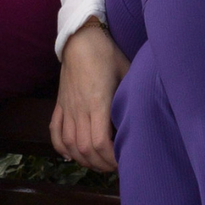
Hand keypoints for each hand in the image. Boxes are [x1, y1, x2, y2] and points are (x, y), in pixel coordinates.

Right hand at [50, 21, 129, 171]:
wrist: (81, 38)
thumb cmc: (107, 54)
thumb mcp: (127, 72)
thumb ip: (133, 95)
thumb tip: (149, 112)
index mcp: (98, 103)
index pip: (100, 142)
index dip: (111, 158)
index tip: (124, 161)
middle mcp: (80, 109)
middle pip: (85, 149)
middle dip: (101, 164)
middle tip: (115, 166)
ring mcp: (67, 107)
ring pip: (69, 144)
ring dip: (83, 159)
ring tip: (98, 163)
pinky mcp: (60, 104)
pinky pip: (55, 131)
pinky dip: (61, 147)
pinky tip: (71, 155)